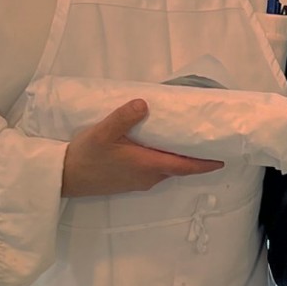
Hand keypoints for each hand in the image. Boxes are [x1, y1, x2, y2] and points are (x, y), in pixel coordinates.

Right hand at [61, 99, 223, 198]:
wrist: (64, 178)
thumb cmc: (85, 156)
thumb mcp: (103, 132)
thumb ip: (124, 117)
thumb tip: (144, 103)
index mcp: (147, 166)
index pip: (184, 166)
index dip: (205, 164)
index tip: (222, 160)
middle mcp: (148, 177)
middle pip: (178, 168)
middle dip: (193, 158)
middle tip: (205, 142)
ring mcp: (138, 181)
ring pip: (165, 169)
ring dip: (177, 159)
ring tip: (185, 141)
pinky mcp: (129, 181)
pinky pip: (154, 171)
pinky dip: (162, 160)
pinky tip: (157, 147)